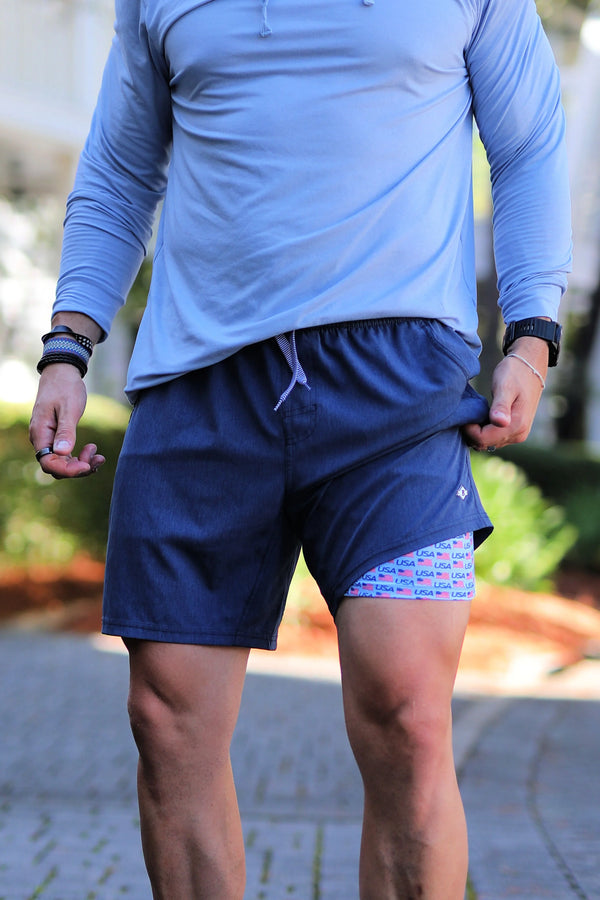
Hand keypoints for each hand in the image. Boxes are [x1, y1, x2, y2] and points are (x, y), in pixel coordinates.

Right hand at [29, 364, 105, 478]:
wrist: (62, 372)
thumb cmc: (65, 387)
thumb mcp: (68, 409)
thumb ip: (66, 431)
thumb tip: (63, 453)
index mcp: (40, 434)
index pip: (49, 464)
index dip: (68, 470)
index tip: (87, 466)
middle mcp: (41, 439)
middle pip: (57, 467)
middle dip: (78, 468)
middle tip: (99, 458)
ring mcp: (48, 439)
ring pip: (63, 462)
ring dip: (82, 463)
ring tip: (99, 456)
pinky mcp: (56, 436)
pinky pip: (66, 454)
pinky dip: (80, 456)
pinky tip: (94, 450)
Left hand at [462, 337, 548, 451]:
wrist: (530, 366)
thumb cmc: (514, 373)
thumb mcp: (505, 386)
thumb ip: (500, 406)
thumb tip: (499, 422)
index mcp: (516, 425)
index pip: (483, 439)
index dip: (469, 430)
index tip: (464, 415)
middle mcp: (519, 435)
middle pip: (485, 443)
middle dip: (472, 432)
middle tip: (466, 414)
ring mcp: (518, 435)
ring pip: (489, 443)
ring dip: (477, 432)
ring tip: (473, 414)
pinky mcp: (515, 431)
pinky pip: (494, 438)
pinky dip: (484, 431)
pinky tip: (480, 417)